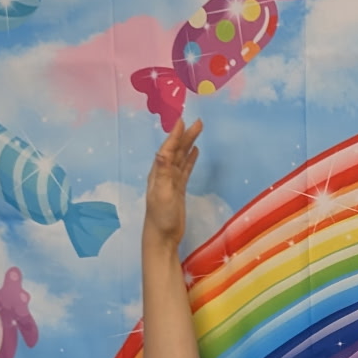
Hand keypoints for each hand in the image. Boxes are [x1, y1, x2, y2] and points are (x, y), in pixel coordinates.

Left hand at [144, 118, 202, 249]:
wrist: (163, 237)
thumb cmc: (161, 217)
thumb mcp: (162, 194)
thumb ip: (163, 173)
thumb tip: (162, 153)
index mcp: (159, 173)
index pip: (168, 149)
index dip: (175, 135)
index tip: (183, 120)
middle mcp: (163, 173)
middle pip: (176, 150)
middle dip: (185, 136)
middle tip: (198, 122)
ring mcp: (171, 181)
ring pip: (181, 158)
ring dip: (189, 144)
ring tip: (197, 131)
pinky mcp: (178, 189)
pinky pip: (185, 169)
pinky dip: (190, 159)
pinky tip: (195, 151)